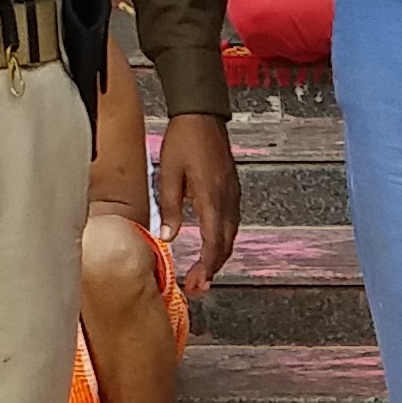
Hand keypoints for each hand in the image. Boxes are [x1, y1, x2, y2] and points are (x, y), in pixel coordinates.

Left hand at [154, 112, 241, 294]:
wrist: (203, 114)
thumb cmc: (184, 140)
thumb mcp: (169, 174)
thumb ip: (170, 207)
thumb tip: (168, 237)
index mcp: (212, 199)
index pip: (213, 244)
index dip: (206, 267)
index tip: (196, 284)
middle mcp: (228, 201)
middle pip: (225, 246)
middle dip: (212, 270)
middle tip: (197, 287)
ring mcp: (233, 196)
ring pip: (229, 236)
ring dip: (217, 257)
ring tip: (203, 273)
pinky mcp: (232, 192)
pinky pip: (230, 224)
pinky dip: (221, 241)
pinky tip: (211, 246)